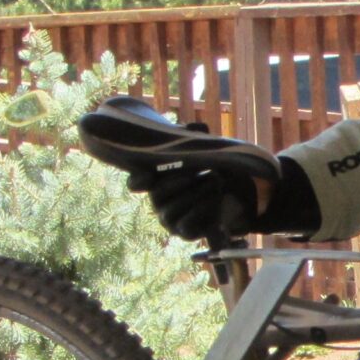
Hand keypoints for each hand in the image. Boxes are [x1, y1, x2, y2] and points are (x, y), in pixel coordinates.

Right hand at [126, 149, 278, 243]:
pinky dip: (201, 212)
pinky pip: (186, 227)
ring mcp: (168, 218)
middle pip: (159, 194)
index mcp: (153, 180)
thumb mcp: (197, 149)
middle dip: (182, 180)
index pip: (136, 182)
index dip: (139, 179)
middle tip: (204, 169)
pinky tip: (216, 198)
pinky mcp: (184, 232)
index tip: (149, 174)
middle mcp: (157, 201)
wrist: (223, 195)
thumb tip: (198, 127)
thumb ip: (194, 136)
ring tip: (215, 180)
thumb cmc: (202, 167)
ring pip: (172, 211)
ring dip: (196, 194)